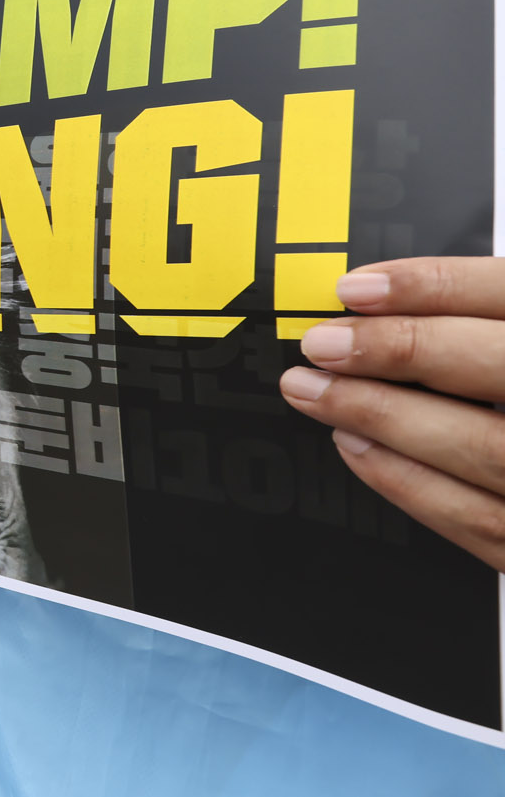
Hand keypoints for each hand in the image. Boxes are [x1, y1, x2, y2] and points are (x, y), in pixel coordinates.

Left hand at [281, 258, 504, 570]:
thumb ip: (490, 313)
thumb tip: (395, 298)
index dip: (433, 285)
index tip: (358, 287)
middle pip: (496, 367)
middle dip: (398, 350)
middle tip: (323, 344)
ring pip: (483, 447)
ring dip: (385, 418)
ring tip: (319, 393)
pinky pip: (481, 521)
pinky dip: (408, 482)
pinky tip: (359, 449)